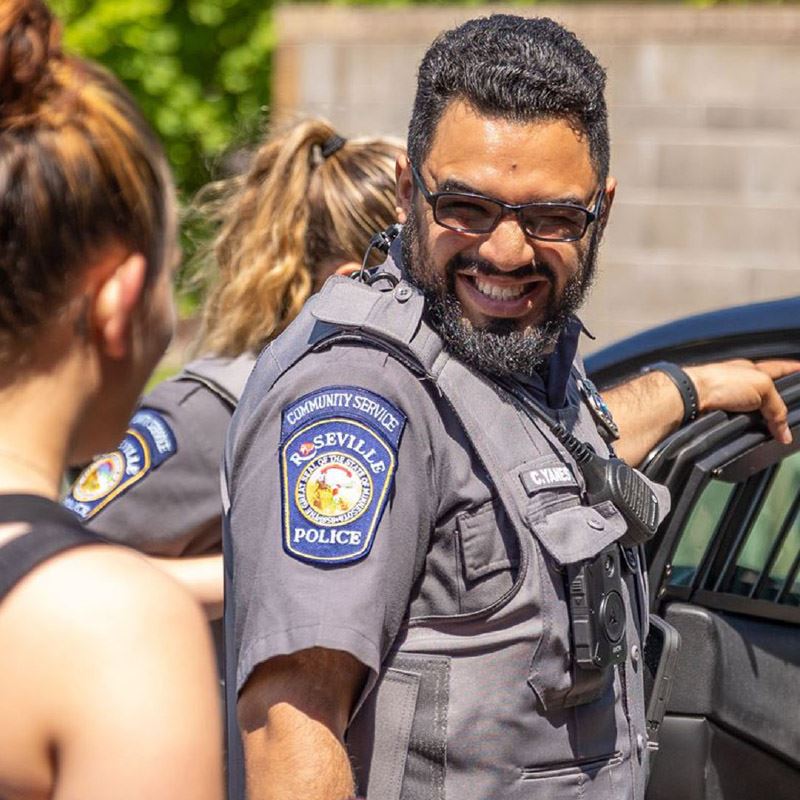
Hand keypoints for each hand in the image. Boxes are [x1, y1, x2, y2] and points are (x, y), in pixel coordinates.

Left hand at [684, 359, 799, 444]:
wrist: (691, 395)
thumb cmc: (721, 381)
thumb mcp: (763, 388)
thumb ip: (777, 409)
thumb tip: (784, 433)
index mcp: (750, 369)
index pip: (778, 368)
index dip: (791, 369)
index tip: (799, 369)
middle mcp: (737, 381)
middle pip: (764, 392)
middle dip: (774, 403)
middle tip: (785, 416)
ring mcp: (725, 397)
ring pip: (750, 411)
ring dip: (758, 420)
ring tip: (769, 431)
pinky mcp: (716, 413)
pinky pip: (736, 423)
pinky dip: (743, 429)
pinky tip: (747, 434)